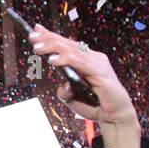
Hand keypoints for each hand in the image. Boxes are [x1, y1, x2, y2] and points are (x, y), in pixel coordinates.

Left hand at [29, 24, 140, 147]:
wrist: (115, 117)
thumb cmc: (96, 105)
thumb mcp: (73, 99)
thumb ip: (65, 92)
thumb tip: (61, 86)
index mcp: (87, 59)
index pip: (67, 44)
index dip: (51, 35)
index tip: (36, 30)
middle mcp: (93, 58)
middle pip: (68, 43)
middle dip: (48, 38)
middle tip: (32, 37)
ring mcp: (97, 63)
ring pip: (72, 49)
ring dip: (52, 46)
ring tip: (38, 48)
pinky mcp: (100, 72)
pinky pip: (80, 62)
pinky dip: (65, 59)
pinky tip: (53, 60)